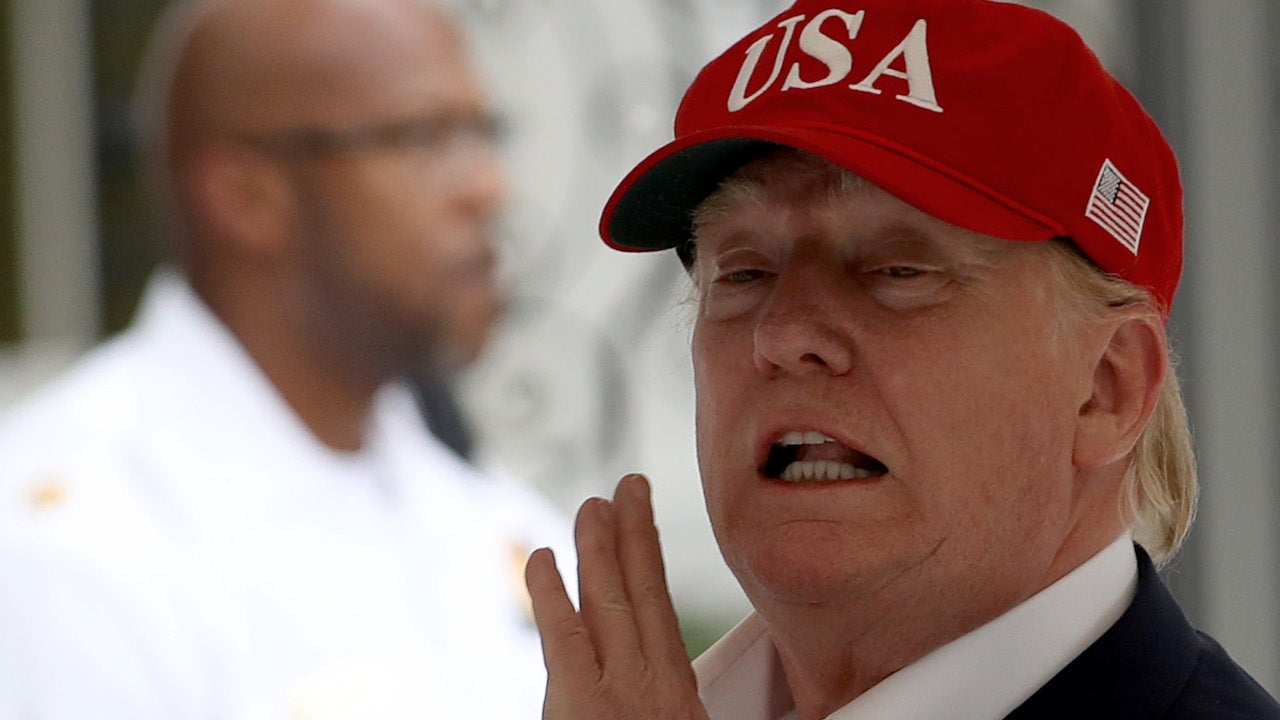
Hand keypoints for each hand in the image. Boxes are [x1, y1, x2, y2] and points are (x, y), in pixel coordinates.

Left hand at [525, 474, 710, 719]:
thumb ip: (658, 702)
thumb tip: (644, 679)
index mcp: (678, 695)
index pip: (662, 612)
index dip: (651, 562)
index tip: (646, 526)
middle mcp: (655, 682)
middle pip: (644, 590)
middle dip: (636, 531)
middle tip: (629, 489)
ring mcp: (621, 687)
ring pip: (609, 598)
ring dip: (601, 544)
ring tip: (595, 505)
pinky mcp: (582, 702)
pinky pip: (561, 632)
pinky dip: (548, 590)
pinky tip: (542, 557)